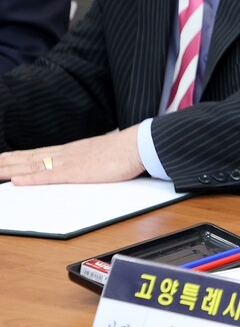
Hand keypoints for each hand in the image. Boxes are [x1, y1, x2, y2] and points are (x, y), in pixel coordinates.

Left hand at [0, 125, 144, 184]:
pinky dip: (30, 179)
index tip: (1, 159)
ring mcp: (70, 162)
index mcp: (71, 151)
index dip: (16, 157)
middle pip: (28, 159)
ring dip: (9, 170)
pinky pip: (49, 176)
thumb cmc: (125, 150)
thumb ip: (89, 159)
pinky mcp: (77, 173)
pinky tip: (16, 181)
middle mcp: (66, 154)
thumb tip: (86, 163)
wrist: (139, 145)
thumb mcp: (101, 154)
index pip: (36, 154)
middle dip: (5, 163)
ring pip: (32, 167)